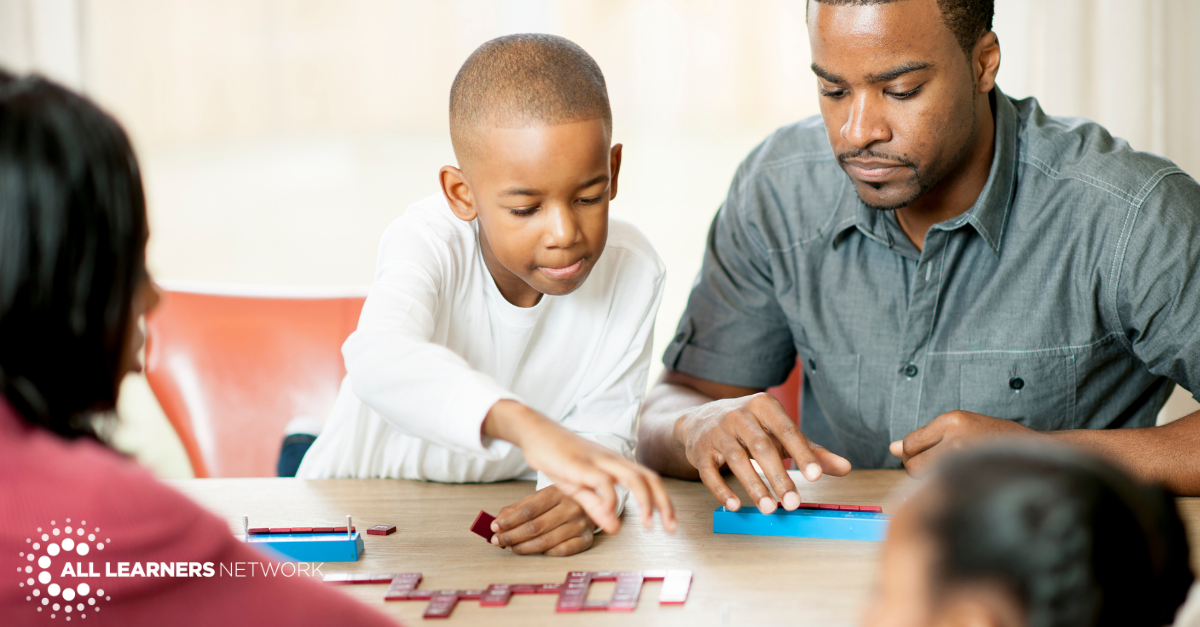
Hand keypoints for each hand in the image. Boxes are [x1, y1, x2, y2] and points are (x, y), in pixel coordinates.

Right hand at [483, 400, 675, 534]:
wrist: (535, 433)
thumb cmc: (559, 459)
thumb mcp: (579, 488)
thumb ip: (597, 507)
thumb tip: (615, 528)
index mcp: (616, 464)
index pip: (649, 480)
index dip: (663, 501)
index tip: (669, 524)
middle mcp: (613, 460)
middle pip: (649, 478)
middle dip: (663, 503)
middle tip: (670, 527)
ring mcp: (598, 460)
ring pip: (633, 478)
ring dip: (645, 501)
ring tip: (648, 524)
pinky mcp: (581, 464)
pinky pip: (604, 481)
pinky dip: (612, 499)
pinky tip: (611, 514)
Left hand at [489, 485, 593, 555]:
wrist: (594, 502)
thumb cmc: (561, 501)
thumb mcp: (541, 497)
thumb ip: (519, 508)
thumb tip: (498, 521)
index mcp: (558, 492)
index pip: (528, 510)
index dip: (509, 521)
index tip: (495, 527)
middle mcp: (572, 507)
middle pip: (535, 527)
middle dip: (512, 536)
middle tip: (498, 540)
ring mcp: (581, 524)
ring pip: (546, 541)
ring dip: (523, 547)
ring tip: (510, 547)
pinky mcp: (587, 539)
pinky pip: (562, 550)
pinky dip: (544, 553)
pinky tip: (533, 550)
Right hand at [677, 392, 850, 513]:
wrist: (701, 419)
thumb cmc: (751, 428)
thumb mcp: (780, 433)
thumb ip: (811, 450)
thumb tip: (845, 468)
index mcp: (763, 405)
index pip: (786, 430)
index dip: (801, 453)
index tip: (816, 477)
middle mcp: (738, 414)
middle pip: (761, 446)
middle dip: (778, 476)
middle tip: (793, 503)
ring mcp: (716, 431)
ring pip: (736, 459)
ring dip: (754, 485)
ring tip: (770, 508)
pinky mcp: (699, 450)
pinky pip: (709, 472)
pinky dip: (722, 490)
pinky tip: (736, 505)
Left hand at [890, 410, 1038, 474]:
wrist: (1040, 452)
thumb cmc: (997, 440)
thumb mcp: (962, 427)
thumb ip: (927, 437)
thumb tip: (891, 448)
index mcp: (952, 419)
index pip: (909, 443)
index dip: (912, 456)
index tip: (926, 460)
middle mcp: (956, 435)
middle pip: (911, 462)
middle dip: (917, 470)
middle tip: (937, 471)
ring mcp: (965, 456)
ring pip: (924, 478)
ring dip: (930, 481)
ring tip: (952, 476)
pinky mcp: (974, 472)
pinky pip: (941, 487)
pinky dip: (944, 489)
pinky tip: (960, 484)